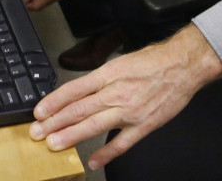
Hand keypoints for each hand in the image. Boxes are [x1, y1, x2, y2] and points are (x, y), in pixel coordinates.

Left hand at [28, 25, 221, 169]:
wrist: (183, 66)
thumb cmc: (153, 61)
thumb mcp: (121, 62)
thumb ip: (100, 78)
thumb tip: (79, 91)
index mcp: (108, 74)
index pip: (74, 89)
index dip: (54, 101)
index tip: (39, 112)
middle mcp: (116, 92)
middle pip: (79, 109)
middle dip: (55, 122)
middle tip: (38, 132)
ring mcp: (129, 111)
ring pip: (94, 125)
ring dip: (72, 136)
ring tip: (54, 144)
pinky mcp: (144, 125)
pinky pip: (122, 143)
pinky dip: (106, 154)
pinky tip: (92, 161)